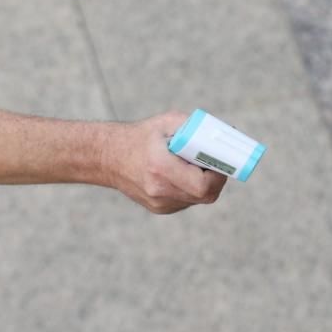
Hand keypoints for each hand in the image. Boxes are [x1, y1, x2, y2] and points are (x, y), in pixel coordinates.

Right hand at [104, 111, 226, 213]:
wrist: (108, 158)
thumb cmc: (140, 137)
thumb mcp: (167, 123)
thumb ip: (195, 127)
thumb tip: (223, 134)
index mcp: (160, 167)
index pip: (203, 185)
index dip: (219, 175)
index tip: (222, 161)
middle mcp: (160, 190)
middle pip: (205, 195)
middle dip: (216, 178)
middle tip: (216, 162)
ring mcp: (159, 203)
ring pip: (197, 199)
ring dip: (204, 183)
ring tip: (195, 164)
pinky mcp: (160, 208)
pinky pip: (187, 200)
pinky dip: (191, 188)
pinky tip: (182, 173)